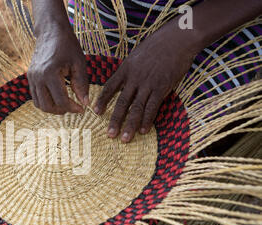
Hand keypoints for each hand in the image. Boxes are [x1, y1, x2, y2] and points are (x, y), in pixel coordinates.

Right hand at [27, 25, 89, 114]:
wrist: (50, 31)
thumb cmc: (67, 45)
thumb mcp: (79, 63)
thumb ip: (82, 84)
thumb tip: (84, 103)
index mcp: (50, 73)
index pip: (61, 100)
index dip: (73, 108)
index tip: (82, 109)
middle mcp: (38, 77)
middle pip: (48, 106)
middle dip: (62, 110)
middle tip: (74, 108)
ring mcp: (31, 78)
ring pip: (40, 104)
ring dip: (53, 108)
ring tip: (66, 104)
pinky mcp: (30, 78)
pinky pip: (36, 97)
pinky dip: (46, 101)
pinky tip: (58, 97)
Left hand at [95, 23, 198, 142]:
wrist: (177, 39)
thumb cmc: (158, 46)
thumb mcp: (137, 55)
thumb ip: (130, 70)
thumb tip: (124, 82)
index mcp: (126, 69)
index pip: (110, 87)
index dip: (102, 100)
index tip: (95, 112)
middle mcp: (135, 78)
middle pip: (122, 102)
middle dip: (115, 120)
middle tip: (109, 135)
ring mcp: (148, 84)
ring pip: (136, 108)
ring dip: (130, 125)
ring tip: (124, 138)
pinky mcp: (162, 87)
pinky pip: (152, 107)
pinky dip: (147, 120)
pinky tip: (143, 130)